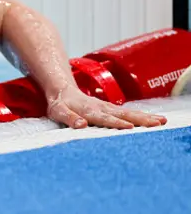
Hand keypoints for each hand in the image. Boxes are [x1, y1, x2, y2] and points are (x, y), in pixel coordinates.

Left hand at [46, 84, 167, 128]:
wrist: (63, 91)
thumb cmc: (60, 104)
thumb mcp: (58, 112)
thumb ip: (70, 118)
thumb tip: (81, 125)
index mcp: (89, 111)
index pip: (104, 118)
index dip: (116, 123)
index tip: (130, 128)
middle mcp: (101, 108)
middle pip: (122, 114)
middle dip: (140, 119)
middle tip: (157, 123)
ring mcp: (107, 107)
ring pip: (128, 113)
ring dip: (145, 117)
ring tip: (161, 121)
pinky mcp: (111, 108)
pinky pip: (127, 113)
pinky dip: (140, 116)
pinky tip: (153, 119)